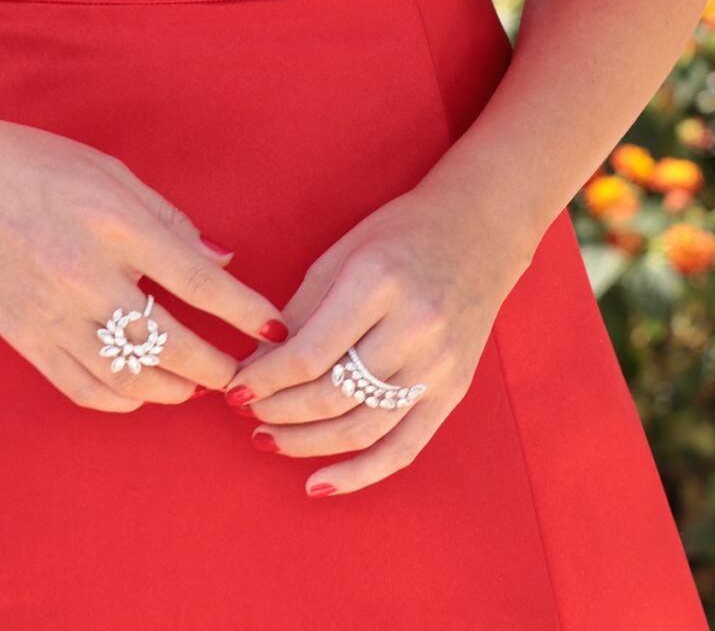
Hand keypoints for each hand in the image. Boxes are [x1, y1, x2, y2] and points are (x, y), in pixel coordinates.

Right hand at [0, 107, 289, 412]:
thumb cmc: (29, 162)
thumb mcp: (106, 170)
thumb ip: (166, 220)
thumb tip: (221, 264)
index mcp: (112, 222)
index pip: (196, 282)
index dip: (244, 312)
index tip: (275, 329)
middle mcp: (84, 274)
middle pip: (171, 344)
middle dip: (217, 365)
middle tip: (240, 370)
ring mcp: (50, 314)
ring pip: (131, 378)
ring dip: (174, 389)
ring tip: (194, 382)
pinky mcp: (24, 338)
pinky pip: (85, 388)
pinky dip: (122, 398)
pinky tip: (141, 389)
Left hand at [225, 176, 531, 495]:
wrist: (479, 230)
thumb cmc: (400, 235)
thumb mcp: (342, 255)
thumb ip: (300, 311)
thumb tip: (255, 367)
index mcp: (378, 283)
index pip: (309, 354)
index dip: (265, 379)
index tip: (235, 389)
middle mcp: (413, 328)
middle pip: (332, 396)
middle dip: (279, 412)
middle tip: (247, 413)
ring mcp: (438, 366)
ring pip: (361, 429)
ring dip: (306, 443)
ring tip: (269, 439)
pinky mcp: (453, 391)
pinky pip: (403, 449)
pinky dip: (359, 474)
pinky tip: (319, 483)